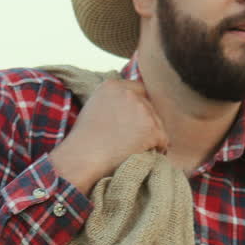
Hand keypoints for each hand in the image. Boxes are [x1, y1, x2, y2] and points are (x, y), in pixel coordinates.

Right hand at [49, 80, 167, 195]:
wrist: (81, 159)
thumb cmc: (84, 140)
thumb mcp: (95, 107)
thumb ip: (115, 100)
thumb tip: (134, 106)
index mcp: (113, 86)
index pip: (139, 90)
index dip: (139, 107)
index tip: (134, 121)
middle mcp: (129, 94)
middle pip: (150, 107)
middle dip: (146, 122)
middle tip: (133, 139)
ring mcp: (142, 110)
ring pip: (158, 123)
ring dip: (151, 136)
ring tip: (134, 148)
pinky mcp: (151, 129)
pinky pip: (163, 140)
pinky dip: (157, 149)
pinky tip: (142, 154)